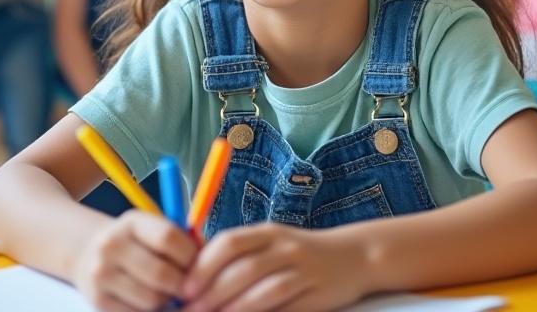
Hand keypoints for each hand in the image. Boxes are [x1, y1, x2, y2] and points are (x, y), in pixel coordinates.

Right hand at [72, 210, 197, 311]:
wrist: (89, 255)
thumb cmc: (136, 244)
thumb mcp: (153, 231)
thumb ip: (181, 242)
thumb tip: (210, 262)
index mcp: (132, 222)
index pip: (169, 238)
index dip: (191, 256)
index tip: (199, 264)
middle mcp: (111, 244)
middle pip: (162, 274)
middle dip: (183, 285)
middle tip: (188, 287)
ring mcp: (101, 273)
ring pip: (152, 299)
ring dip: (167, 301)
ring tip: (168, 293)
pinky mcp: (97, 300)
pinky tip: (152, 303)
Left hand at [182, 223, 369, 311]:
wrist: (353, 257)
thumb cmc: (299, 254)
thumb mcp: (270, 244)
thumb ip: (238, 256)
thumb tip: (194, 280)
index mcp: (266, 232)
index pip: (228, 242)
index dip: (203, 265)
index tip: (183, 287)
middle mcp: (284, 247)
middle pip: (242, 268)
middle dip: (211, 292)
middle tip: (190, 309)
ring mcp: (302, 270)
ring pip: (263, 289)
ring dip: (233, 308)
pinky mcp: (316, 294)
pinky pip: (286, 306)